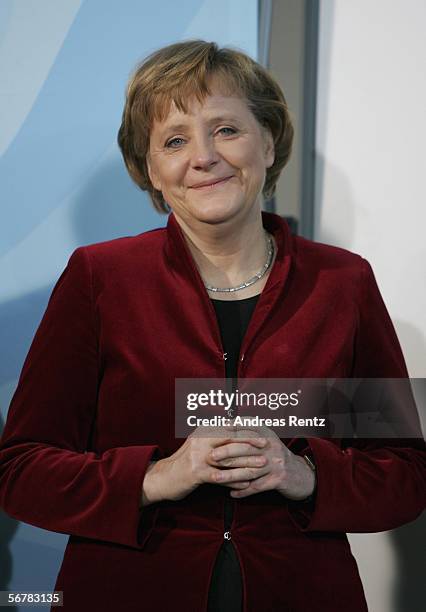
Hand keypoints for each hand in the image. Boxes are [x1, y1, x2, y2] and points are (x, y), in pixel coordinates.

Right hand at [141, 424, 267, 504]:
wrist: (164, 478)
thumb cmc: (185, 462)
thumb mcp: (198, 444)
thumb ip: (215, 438)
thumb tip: (234, 429)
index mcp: (203, 431)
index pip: (228, 427)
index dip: (246, 429)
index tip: (262, 431)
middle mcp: (200, 441)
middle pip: (230, 439)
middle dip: (250, 441)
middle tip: (266, 445)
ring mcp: (198, 457)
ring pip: (228, 459)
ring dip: (247, 462)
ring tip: (262, 465)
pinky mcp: (196, 473)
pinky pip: (221, 477)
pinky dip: (235, 481)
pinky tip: (247, 485)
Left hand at [207, 424, 316, 499]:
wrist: (299, 473)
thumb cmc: (274, 455)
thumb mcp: (265, 439)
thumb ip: (248, 431)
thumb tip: (224, 424)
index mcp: (267, 434)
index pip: (247, 429)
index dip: (229, 432)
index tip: (213, 435)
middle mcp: (272, 447)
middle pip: (246, 449)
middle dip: (227, 453)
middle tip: (211, 457)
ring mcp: (276, 464)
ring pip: (250, 470)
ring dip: (231, 476)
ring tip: (215, 479)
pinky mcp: (278, 480)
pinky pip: (258, 487)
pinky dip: (243, 492)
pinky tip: (231, 494)